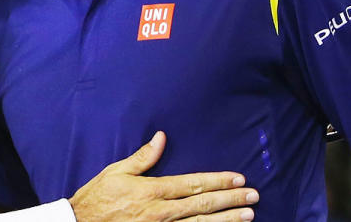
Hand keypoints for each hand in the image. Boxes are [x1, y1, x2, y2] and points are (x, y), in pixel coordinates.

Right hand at [69, 131, 257, 221]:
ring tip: (248, 216)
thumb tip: (161, 137)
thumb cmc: (96, 199)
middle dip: (230, 200)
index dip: (217, 181)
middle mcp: (160, 212)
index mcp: (151, 191)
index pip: (192, 184)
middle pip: (202, 205)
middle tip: (254, 196)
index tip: (238, 178)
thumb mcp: (115, 172)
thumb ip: (142, 157)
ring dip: (226, 221)